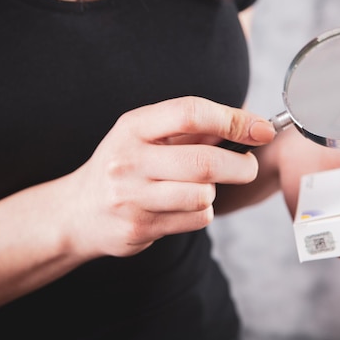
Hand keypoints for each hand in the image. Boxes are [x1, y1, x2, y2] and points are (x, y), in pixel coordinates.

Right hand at [60, 97, 275, 259]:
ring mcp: (132, 196)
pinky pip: (196, 219)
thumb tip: (249, 126)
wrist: (79, 212)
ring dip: (213, 192)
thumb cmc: (125, 166)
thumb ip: (192, 129)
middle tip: (248, 166)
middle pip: (204, 161)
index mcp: (133, 127)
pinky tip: (182, 206)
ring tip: (198, 188)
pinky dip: (201, 212)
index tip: (261, 129)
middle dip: (240, 165)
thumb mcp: (146, 136)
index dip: (233, 119)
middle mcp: (129, 159)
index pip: (190, 113)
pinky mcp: (139, 227)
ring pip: (203, 195)